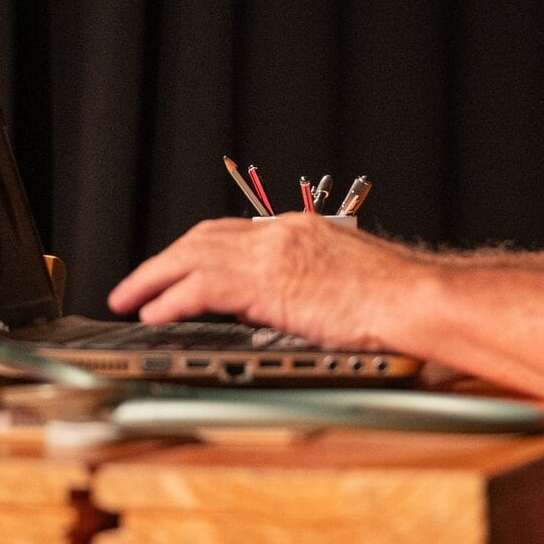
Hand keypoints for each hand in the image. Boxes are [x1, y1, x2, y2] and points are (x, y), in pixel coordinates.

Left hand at [106, 213, 424, 351]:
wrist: (415, 300)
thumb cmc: (395, 303)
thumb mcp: (340, 285)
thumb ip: (299, 290)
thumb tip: (264, 310)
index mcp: (299, 231)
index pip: (231, 234)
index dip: (195, 251)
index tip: (175, 267)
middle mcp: (281, 233)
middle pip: (203, 236)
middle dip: (164, 260)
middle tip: (136, 281)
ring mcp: (272, 253)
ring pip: (191, 255)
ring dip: (153, 277)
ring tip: (128, 297)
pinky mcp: (267, 281)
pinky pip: (201, 286)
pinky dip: (171, 298)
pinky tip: (154, 313)